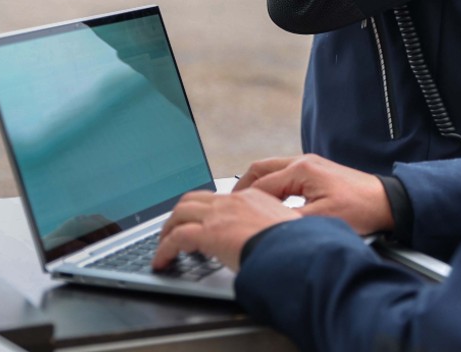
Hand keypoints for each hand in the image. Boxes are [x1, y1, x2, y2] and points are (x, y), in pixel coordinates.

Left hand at [151, 189, 298, 272]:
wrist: (297, 250)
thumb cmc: (298, 246)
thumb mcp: (287, 230)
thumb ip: (273, 231)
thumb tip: (273, 243)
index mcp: (253, 197)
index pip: (220, 198)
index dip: (204, 209)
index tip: (200, 221)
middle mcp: (233, 201)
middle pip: (194, 199)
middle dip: (179, 214)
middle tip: (173, 229)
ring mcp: (219, 215)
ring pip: (180, 213)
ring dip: (168, 229)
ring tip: (163, 245)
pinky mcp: (208, 233)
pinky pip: (176, 238)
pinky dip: (164, 249)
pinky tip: (161, 262)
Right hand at [236, 154, 394, 234]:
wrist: (387, 203)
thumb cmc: (361, 210)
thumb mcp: (320, 220)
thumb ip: (288, 220)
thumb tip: (264, 224)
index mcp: (301, 170)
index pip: (261, 185)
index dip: (243, 201)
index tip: (230, 213)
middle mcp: (304, 161)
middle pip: (261, 169)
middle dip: (243, 186)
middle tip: (230, 203)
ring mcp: (311, 164)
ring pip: (272, 169)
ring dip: (257, 184)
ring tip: (246, 203)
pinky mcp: (318, 171)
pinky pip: (285, 173)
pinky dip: (272, 185)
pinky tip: (271, 201)